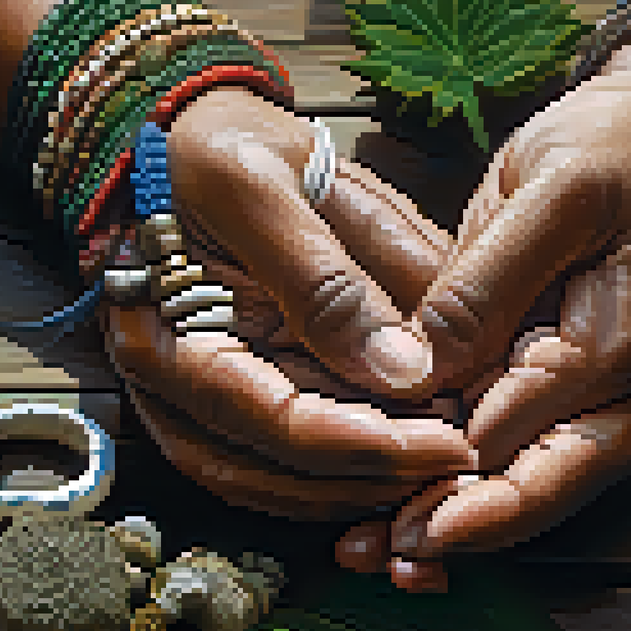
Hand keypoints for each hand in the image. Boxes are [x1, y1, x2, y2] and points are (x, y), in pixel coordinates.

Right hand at [103, 86, 476, 520]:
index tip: (454, 442)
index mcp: (167, 335)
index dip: (374, 444)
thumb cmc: (216, 151)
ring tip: (442, 464)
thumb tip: (409, 370)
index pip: (278, 421)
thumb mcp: (272, 188)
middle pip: (277, 471)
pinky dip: (337, 475)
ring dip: (362, 488)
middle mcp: (166, 389)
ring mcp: (185, 403)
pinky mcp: (217, 402)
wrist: (173, 141)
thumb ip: (333, 281)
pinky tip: (401, 459)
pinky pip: (272, 466)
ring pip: (275, 485)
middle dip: (379, 477)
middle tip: (465, 461)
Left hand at [334, 41, 630, 590]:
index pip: (528, 443)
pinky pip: (525, 451)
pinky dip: (468, 485)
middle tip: (362, 552)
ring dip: (453, 521)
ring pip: (530, 485)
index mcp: (623, 351)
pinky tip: (404, 509)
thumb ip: (485, 286)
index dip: (450, 483)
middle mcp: (629, 397)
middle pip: (536, 490)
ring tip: (366, 550)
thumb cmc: (626, 147)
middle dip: (449, 527)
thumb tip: (417, 371)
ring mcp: (610, 400)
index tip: (381, 507)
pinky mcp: (577, 385)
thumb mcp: (553, 193)